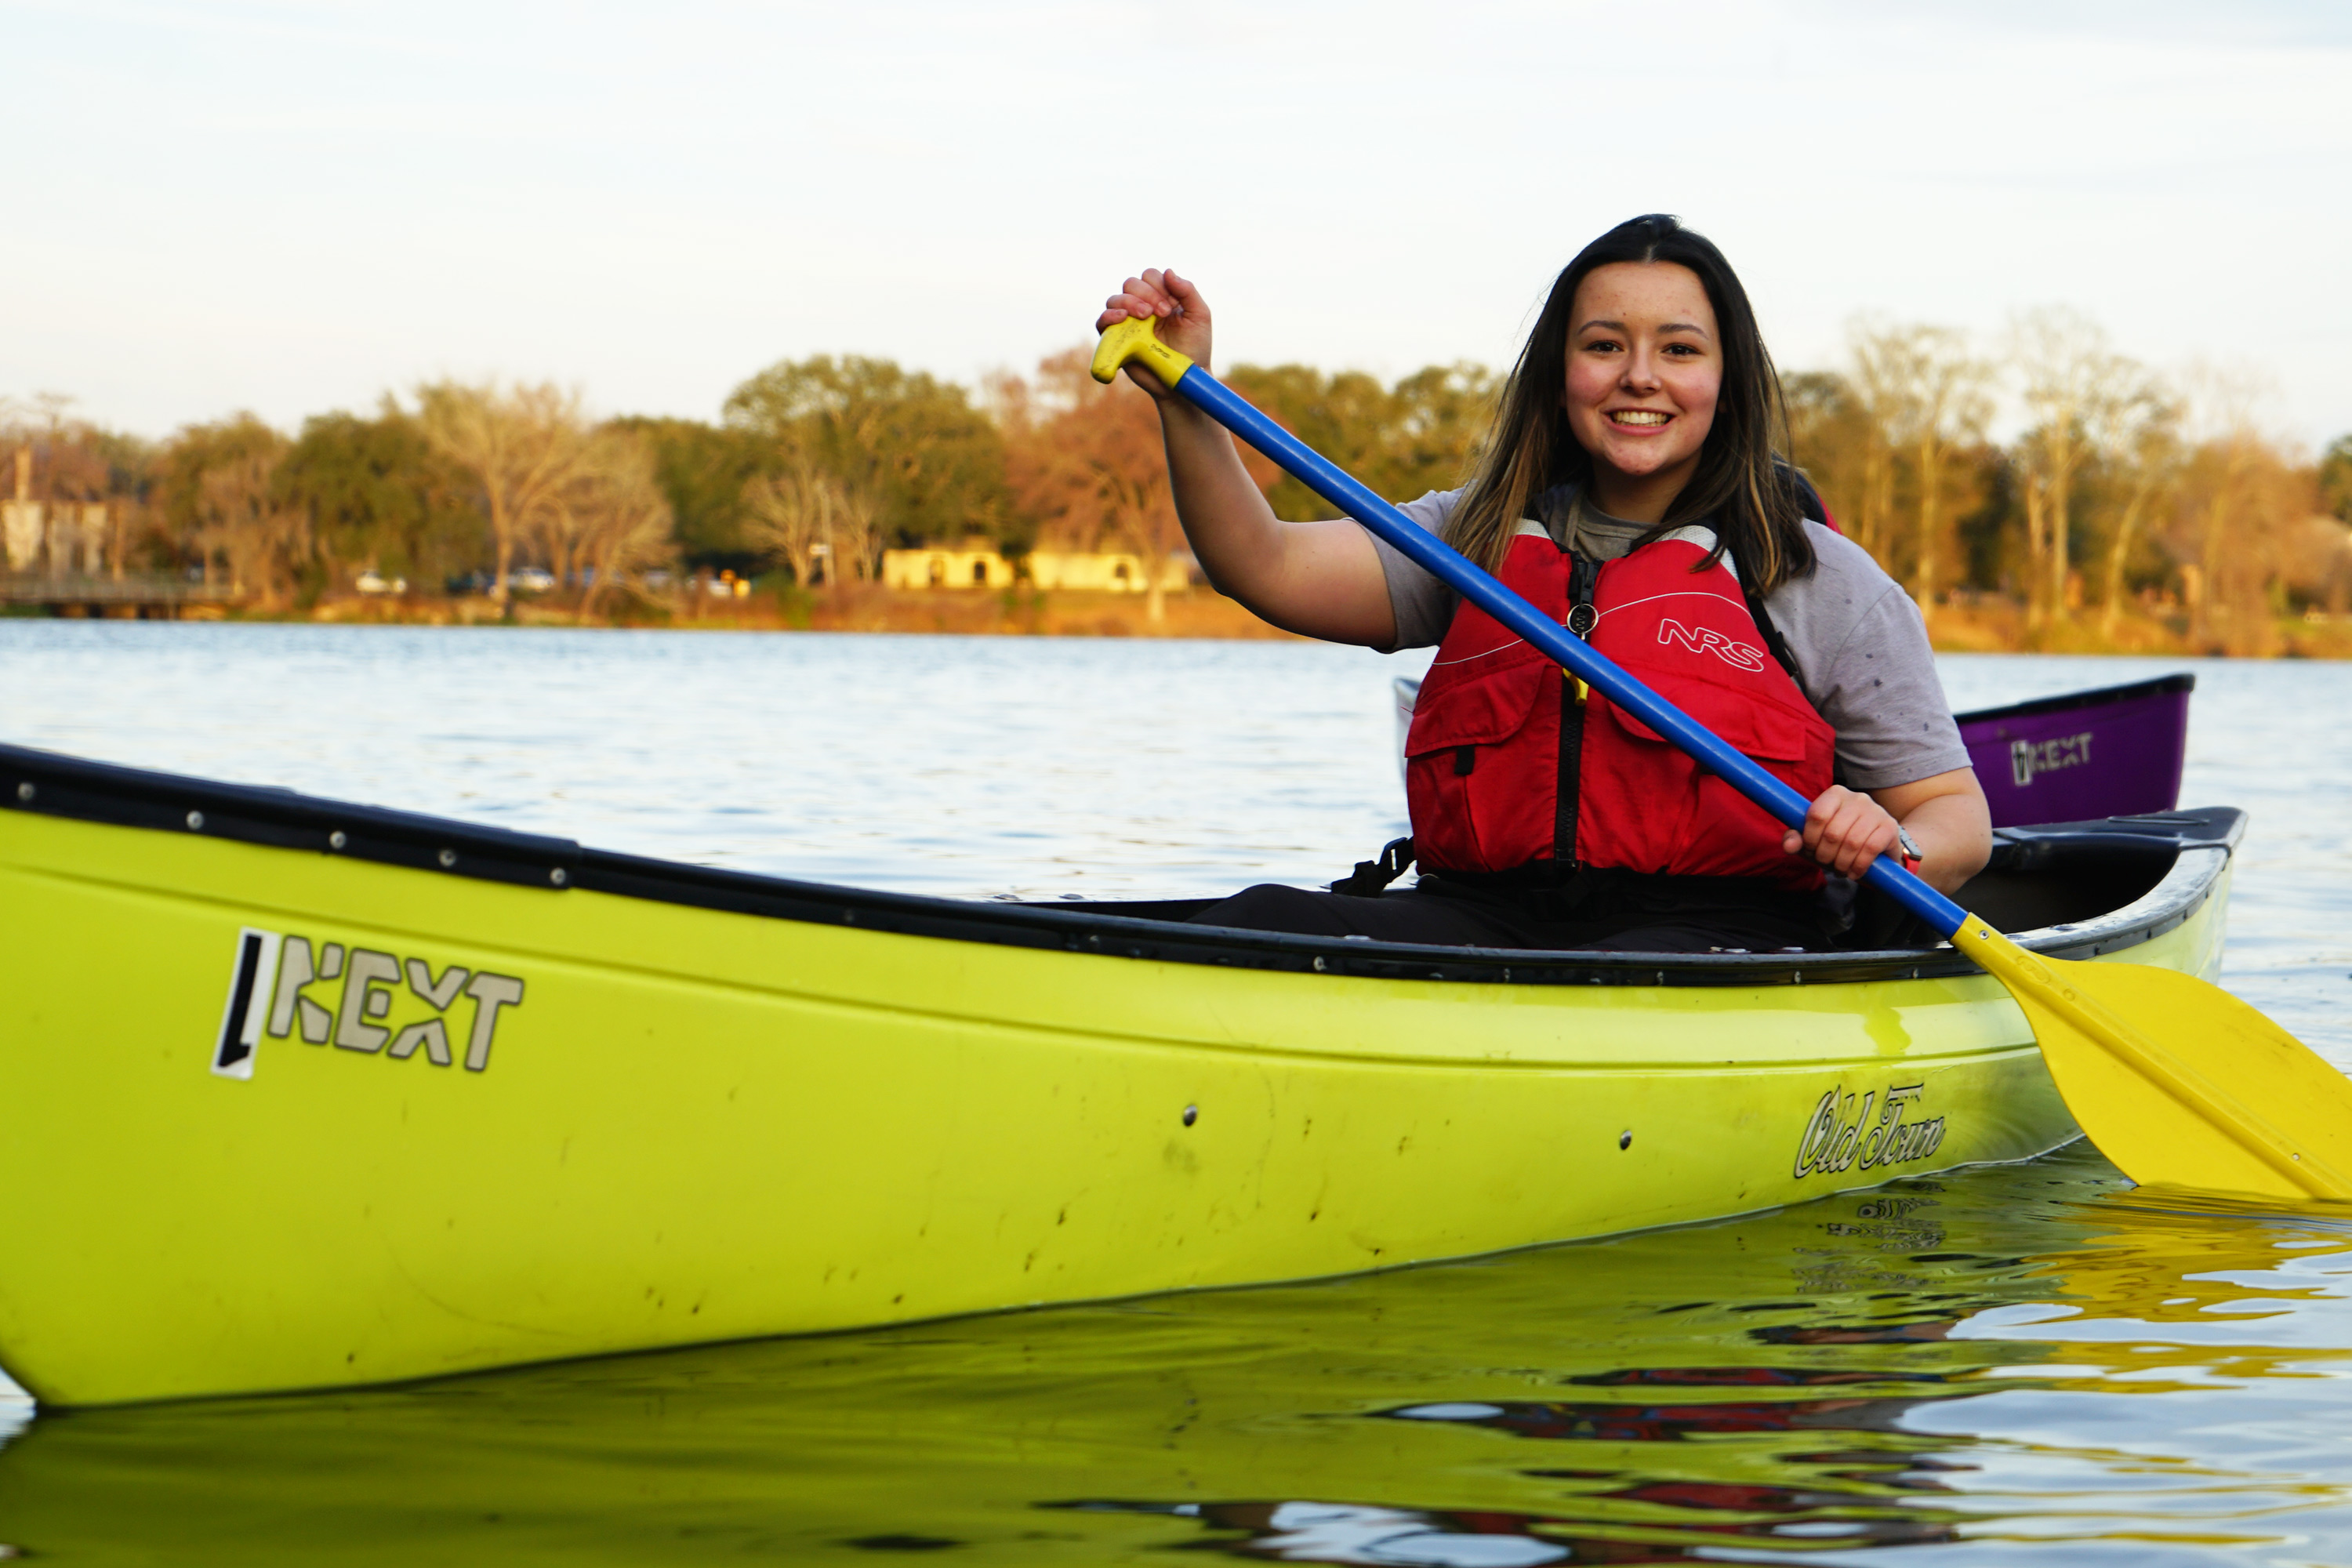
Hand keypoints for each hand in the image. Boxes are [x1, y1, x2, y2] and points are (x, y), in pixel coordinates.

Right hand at [1096, 268, 1211, 398]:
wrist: (1183, 379)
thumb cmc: (1194, 348)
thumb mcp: (1199, 316)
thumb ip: (1187, 291)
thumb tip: (1168, 271)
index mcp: (1161, 297)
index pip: (1150, 276)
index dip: (1157, 286)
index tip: (1170, 309)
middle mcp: (1142, 307)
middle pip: (1131, 284)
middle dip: (1145, 294)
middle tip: (1161, 314)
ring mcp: (1127, 323)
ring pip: (1115, 299)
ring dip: (1128, 302)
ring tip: (1144, 317)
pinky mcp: (1116, 340)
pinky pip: (1102, 322)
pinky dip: (1109, 316)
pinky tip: (1122, 318)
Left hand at [1784, 784, 1902, 879]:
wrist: (1877, 846)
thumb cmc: (1839, 840)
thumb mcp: (1813, 838)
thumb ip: (1796, 839)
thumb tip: (1788, 846)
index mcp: (1835, 794)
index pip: (1816, 815)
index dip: (1810, 838)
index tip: (1811, 849)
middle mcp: (1857, 798)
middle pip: (1833, 832)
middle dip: (1825, 855)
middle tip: (1826, 862)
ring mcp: (1876, 810)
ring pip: (1852, 842)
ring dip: (1842, 863)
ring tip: (1839, 869)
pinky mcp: (1889, 826)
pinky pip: (1870, 849)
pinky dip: (1858, 866)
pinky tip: (1854, 872)